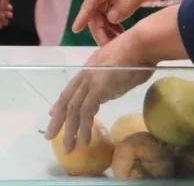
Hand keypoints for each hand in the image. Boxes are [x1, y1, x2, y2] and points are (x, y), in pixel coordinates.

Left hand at [45, 30, 155, 152]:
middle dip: (57, 120)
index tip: (53, 114)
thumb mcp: (119, 70)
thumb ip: (110, 81)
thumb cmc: (139, 55)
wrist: (142, 44)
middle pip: (66, 100)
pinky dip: (84, 128)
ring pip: (73, 109)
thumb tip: (108, 92)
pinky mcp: (98, 88)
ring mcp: (91, 81)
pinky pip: (87, 112)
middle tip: (50, 136)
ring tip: (69, 148)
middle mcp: (86, 75)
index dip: (61, 103)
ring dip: (70, 131)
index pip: (71, 89)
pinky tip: (84, 141)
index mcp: (89, 69)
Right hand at [73, 0, 193, 40]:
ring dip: (106, 25)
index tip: (75, 29)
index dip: (83, 14)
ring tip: (117, 40)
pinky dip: (114, 21)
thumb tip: (111, 18)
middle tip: (109, 44)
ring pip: (104, 9)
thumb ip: (128, 1)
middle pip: (96, 5)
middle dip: (98, 25)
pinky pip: (113, 8)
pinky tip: (121, 31)